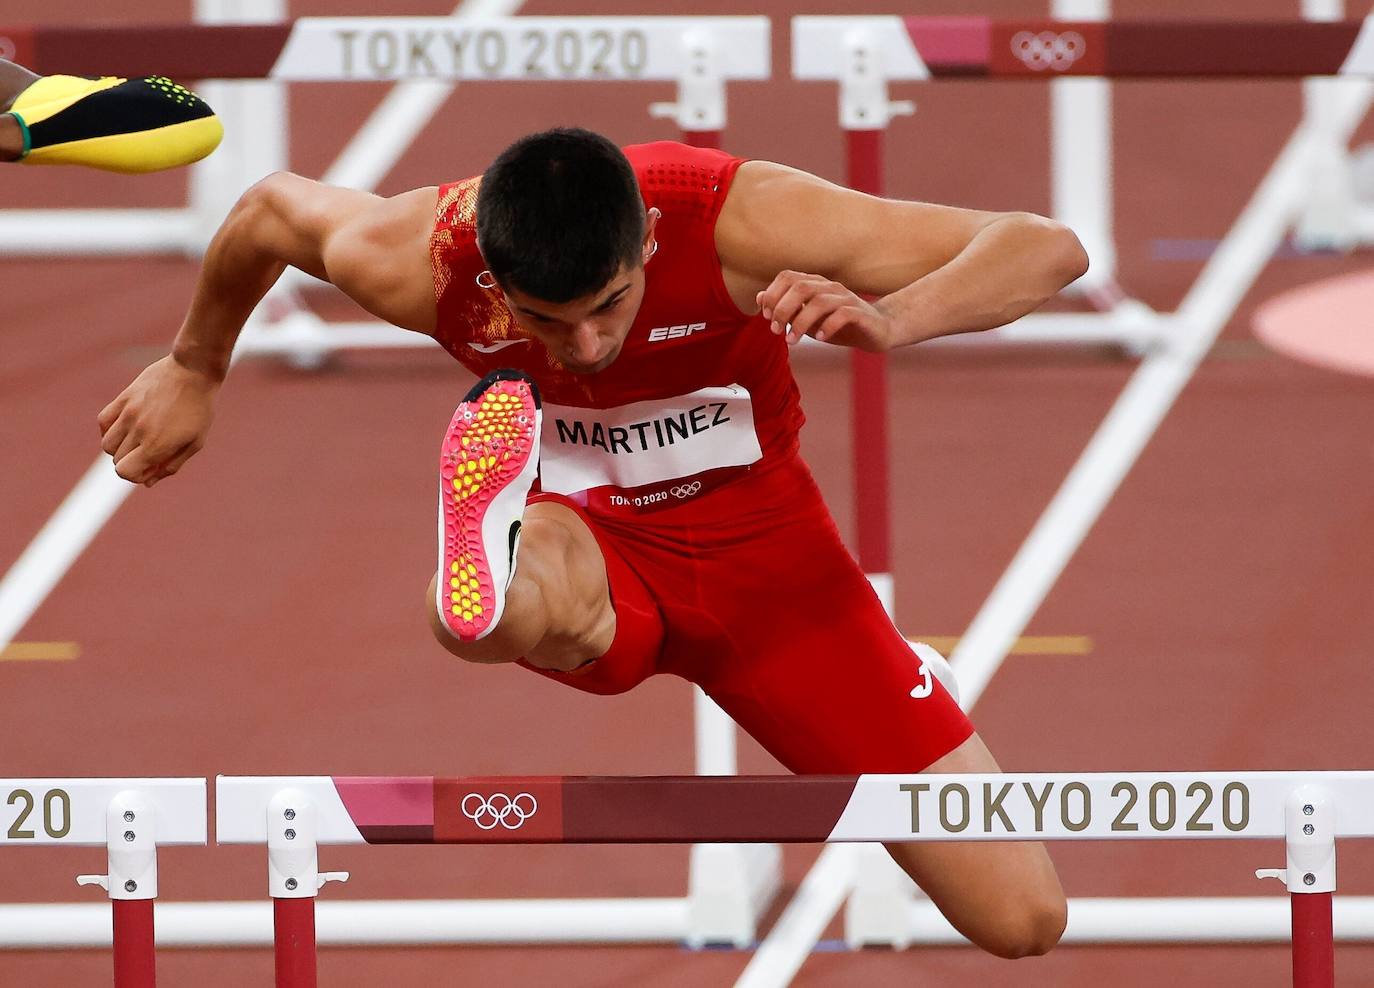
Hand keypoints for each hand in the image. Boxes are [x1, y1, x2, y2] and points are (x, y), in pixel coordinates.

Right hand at [97, 354, 218, 485]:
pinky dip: (110, 430)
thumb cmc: (199, 409)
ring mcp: (128, 413)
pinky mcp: (123, 398)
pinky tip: (126, 426)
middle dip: (132, 462)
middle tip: (150, 451)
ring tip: (139, 439)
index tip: (149, 468)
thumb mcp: (194, 442)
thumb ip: (171, 465)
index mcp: (158, 444)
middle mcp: (139, 430)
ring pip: (107, 444)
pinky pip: (103, 421)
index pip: (126, 472)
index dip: (136, 476)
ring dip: (120, 448)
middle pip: (117, 460)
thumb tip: (147, 483)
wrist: (193, 371)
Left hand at [755, 271, 892, 350]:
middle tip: (776, 330)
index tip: (766, 317)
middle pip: (800, 287)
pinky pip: (842, 315)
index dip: (773, 294)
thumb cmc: (838, 324)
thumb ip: (786, 308)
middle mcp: (830, 286)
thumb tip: (760, 298)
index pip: (787, 276)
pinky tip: (820, 339)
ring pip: (819, 302)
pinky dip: (827, 327)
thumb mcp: (808, 318)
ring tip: (792, 341)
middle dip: (783, 309)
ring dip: (801, 323)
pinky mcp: (860, 313)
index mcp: (815, 284)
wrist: (876, 331)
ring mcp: (846, 298)